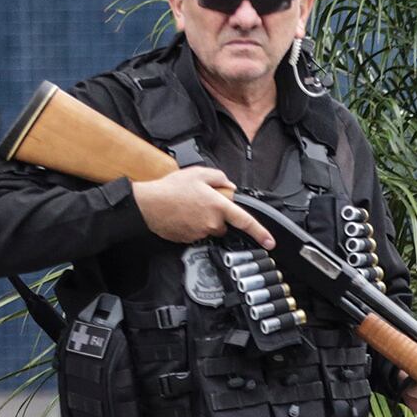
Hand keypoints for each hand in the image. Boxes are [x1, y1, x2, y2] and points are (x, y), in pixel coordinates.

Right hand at [131, 166, 273, 248]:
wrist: (146, 205)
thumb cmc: (170, 188)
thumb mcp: (197, 174)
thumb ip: (219, 178)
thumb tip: (229, 186)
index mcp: (218, 206)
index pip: (246, 221)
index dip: (260, 233)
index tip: (270, 242)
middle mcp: (212, 223)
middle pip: (225, 224)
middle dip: (217, 215)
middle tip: (200, 202)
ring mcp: (201, 233)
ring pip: (210, 229)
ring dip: (203, 220)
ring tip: (187, 207)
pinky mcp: (189, 240)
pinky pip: (197, 233)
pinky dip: (192, 225)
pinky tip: (181, 215)